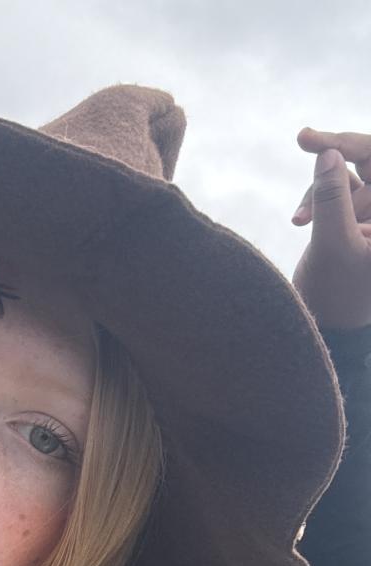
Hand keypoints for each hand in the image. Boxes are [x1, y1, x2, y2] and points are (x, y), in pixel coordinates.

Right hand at [291, 128, 370, 330]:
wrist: (325, 328)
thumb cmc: (336, 295)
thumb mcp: (333, 246)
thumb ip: (332, 199)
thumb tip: (329, 154)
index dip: (351, 144)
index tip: (310, 140)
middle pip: (368, 162)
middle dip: (334, 160)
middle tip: (303, 138)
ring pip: (348, 178)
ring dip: (320, 191)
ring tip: (300, 220)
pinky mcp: (357, 222)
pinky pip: (338, 194)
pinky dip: (317, 202)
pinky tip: (300, 222)